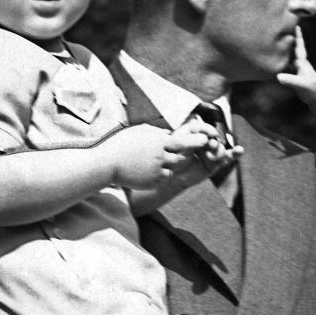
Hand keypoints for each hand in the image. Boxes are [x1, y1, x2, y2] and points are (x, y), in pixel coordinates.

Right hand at [106, 120, 237, 189]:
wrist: (108, 164)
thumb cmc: (122, 145)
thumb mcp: (140, 133)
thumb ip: (157, 133)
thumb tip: (168, 133)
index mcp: (158, 142)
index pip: (182, 141)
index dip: (195, 141)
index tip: (207, 139)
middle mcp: (160, 156)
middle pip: (182, 157)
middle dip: (186, 155)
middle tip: (188, 153)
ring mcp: (157, 170)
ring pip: (175, 168)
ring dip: (173, 164)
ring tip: (163, 161)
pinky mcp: (153, 181)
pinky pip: (165, 177)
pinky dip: (164, 174)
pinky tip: (152, 170)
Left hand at [169, 116, 242, 181]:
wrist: (174, 177)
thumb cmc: (172, 160)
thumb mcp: (177, 148)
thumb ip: (190, 141)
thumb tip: (207, 139)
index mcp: (191, 132)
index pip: (201, 127)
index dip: (207, 129)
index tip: (211, 134)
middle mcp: (202, 140)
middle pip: (213, 137)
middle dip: (214, 142)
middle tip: (210, 146)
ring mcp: (210, 151)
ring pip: (220, 148)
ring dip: (217, 152)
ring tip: (209, 157)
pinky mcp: (215, 163)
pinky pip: (227, 158)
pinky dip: (234, 154)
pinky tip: (240, 150)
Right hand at [276, 27, 315, 109]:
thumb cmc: (313, 90)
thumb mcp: (302, 85)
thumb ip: (291, 80)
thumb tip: (278, 76)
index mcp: (302, 63)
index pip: (299, 47)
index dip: (297, 36)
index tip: (295, 25)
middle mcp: (300, 65)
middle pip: (293, 50)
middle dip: (288, 40)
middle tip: (281, 29)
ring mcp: (297, 71)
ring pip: (288, 58)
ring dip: (283, 51)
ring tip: (274, 43)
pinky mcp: (295, 78)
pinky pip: (286, 68)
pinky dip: (280, 64)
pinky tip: (273, 63)